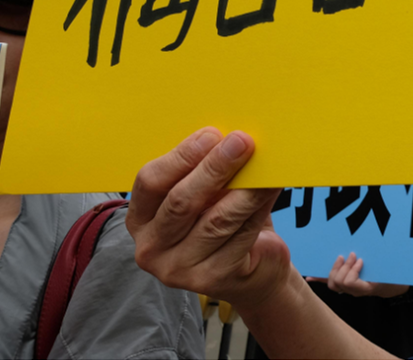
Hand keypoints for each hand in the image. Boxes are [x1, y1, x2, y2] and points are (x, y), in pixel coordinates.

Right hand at [127, 127, 291, 312]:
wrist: (253, 270)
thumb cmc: (224, 221)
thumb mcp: (208, 194)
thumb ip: (208, 170)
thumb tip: (233, 135)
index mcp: (141, 218)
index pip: (150, 182)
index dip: (181, 156)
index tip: (212, 134)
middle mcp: (152, 248)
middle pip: (181, 201)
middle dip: (214, 167)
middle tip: (241, 142)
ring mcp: (179, 269)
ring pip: (216, 220)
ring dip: (245, 188)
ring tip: (264, 164)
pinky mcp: (212, 279)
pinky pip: (240, 235)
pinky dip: (259, 208)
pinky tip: (271, 188)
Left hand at [325, 252, 411, 297]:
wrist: (390, 285)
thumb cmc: (389, 276)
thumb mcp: (387, 270)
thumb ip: (380, 262)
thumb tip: (368, 254)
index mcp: (365, 288)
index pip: (349, 282)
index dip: (351, 270)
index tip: (360, 260)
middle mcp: (354, 291)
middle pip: (338, 282)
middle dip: (343, 267)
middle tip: (352, 256)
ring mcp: (348, 290)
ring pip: (333, 284)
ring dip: (336, 269)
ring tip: (342, 258)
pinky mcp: (344, 286)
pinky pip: (330, 284)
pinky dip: (319, 279)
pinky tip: (310, 277)